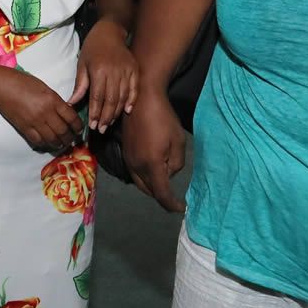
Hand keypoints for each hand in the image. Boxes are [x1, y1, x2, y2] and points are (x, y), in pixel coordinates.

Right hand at [0, 68, 83, 151]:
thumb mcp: (45, 88)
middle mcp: (46, 112)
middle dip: (70, 138)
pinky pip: (38, 141)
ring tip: (62, 144)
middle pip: (63, 131)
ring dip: (59, 144)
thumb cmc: (23, 82)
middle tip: (72, 140)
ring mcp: (35, 122)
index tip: (79, 130)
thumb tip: (65, 111)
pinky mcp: (24, 128)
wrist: (2, 86)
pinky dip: (45, 144)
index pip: (71, 118)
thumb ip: (55, 100)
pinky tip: (48, 144)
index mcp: (53, 100)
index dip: (78, 126)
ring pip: (52, 139)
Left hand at [70, 20, 137, 132]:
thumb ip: (80, 85)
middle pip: (111, 100)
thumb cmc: (93, 48)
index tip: (93, 125)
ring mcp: (126, 70)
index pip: (97, 97)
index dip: (95, 113)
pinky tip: (127, 111)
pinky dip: (132, 101)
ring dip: (116, 112)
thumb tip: (72, 103)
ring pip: (123, 97)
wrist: (110, 31)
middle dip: (106, 117)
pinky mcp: (135, 69)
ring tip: (110, 123)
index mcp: (98, 70)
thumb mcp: (82, 64)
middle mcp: (114, 71)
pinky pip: (135, 89)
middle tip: (102, 129)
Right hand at [120, 86, 187, 212]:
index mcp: (152, 165)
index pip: (161, 193)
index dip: (171, 204)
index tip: (181, 208)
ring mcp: (129, 160)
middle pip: (149, 191)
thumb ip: (176, 164)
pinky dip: (146, 178)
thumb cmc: (164, 118)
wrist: (141, 99)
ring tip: (166, 184)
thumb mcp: (178, 142)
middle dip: (162, 196)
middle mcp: (137, 166)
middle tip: (174, 198)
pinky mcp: (125, 153)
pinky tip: (155, 170)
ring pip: (141, 183)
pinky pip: (135, 173)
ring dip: (153, 187)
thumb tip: (168, 172)